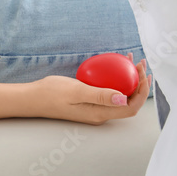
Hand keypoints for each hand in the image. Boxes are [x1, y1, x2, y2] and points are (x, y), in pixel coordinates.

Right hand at [33, 59, 148, 124]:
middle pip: (128, 101)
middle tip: (139, 62)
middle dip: (139, 83)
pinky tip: (112, 67)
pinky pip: (109, 92)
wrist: (33, 98)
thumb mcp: (76, 91)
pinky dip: (115, 80)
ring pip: (119, 96)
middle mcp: (101, 114)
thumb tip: (123, 98)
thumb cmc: (52, 93)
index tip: (142, 72)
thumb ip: (99, 95)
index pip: (130, 107)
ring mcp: (95, 109)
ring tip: (130, 61)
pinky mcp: (89, 102)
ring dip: (128, 80)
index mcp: (100, 114)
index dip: (141, 91)